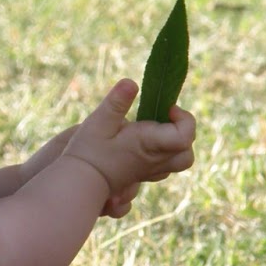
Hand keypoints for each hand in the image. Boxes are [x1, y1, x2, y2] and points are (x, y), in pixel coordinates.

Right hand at [62, 80, 195, 198]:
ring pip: (179, 162)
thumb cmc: (88, 151)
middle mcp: (154, 160)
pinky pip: (165, 166)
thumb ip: (116, 102)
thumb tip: (131, 82)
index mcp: (149, 145)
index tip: (167, 106)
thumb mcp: (99, 122)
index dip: (184, 118)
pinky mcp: (142, 175)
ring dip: (176, 143)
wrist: (78, 182)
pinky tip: (145, 142)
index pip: (185, 136)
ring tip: (156, 127)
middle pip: (187, 153)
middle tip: (166, 117)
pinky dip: (165, 153)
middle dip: (184, 132)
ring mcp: (150, 171)